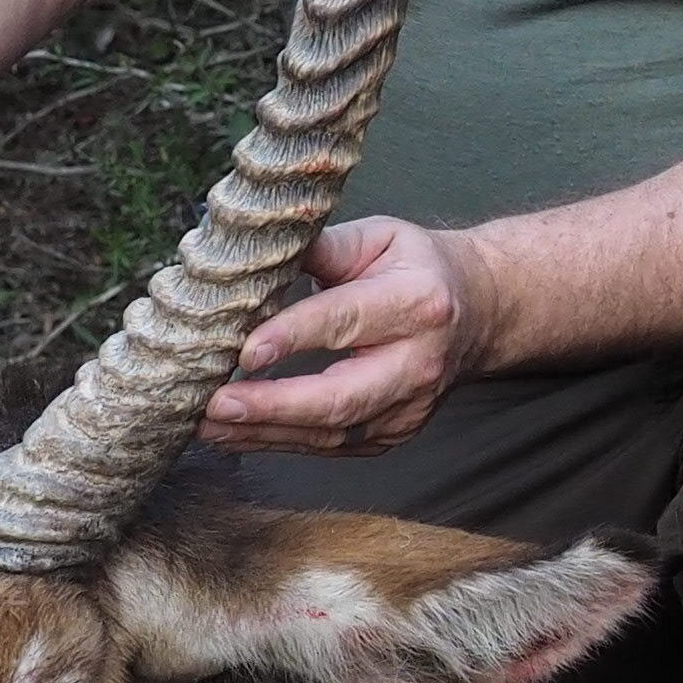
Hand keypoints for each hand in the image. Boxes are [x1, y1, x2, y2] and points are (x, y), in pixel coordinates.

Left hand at [203, 218, 483, 454]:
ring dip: (263, 432)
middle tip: (214, 405)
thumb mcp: (377, 237)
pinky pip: (330, 445)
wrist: (477, 311)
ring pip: (330, 431)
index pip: (346, 322)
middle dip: (273, 406)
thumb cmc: (414, 268)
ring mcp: (409, 408)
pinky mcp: (393, 434)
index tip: (243, 350)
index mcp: (417, 303)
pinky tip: (236, 433)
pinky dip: (279, 441)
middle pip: (341, 398)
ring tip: (205, 424)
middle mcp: (418, 364)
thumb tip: (252, 262)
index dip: (293, 337)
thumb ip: (320, 249)